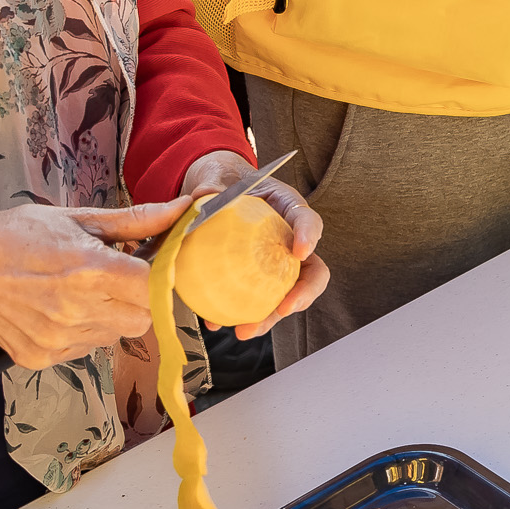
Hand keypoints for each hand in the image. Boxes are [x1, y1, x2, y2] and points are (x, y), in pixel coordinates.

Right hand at [0, 198, 191, 368]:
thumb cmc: (20, 236)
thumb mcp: (78, 219)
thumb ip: (136, 221)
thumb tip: (185, 209)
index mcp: (90, 270)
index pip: (157, 289)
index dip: (165, 280)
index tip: (160, 270)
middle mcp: (77, 311)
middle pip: (143, 318)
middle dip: (140, 299)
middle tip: (117, 278)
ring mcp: (58, 339)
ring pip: (116, 335)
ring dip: (112, 315)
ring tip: (83, 291)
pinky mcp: (42, 358)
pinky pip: (86, 350)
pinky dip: (85, 331)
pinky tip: (63, 309)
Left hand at [180, 150, 329, 340]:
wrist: (213, 193)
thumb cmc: (225, 181)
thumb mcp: (219, 177)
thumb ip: (212, 186)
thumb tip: (200, 197)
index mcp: (287, 209)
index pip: (308, 220)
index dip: (310, 235)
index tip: (301, 251)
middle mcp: (288, 240)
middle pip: (310, 271)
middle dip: (303, 294)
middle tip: (284, 308)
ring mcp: (273, 264)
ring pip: (284, 295)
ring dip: (269, 318)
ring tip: (245, 331)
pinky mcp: (254, 281)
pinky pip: (252, 302)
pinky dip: (237, 315)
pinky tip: (214, 323)